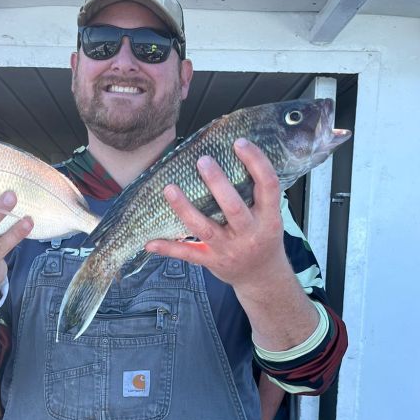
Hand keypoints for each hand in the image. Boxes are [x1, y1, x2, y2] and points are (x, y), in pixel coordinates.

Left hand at [146, 138, 318, 349]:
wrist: (261, 277)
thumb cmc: (263, 238)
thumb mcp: (270, 217)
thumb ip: (256, 193)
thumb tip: (232, 155)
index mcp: (268, 218)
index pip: (268, 185)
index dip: (256, 162)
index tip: (239, 142)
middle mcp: (249, 234)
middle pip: (233, 207)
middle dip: (218, 183)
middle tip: (203, 160)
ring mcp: (229, 249)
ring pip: (205, 228)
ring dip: (185, 209)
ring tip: (169, 188)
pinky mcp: (211, 262)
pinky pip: (187, 255)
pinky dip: (168, 249)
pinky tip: (150, 242)